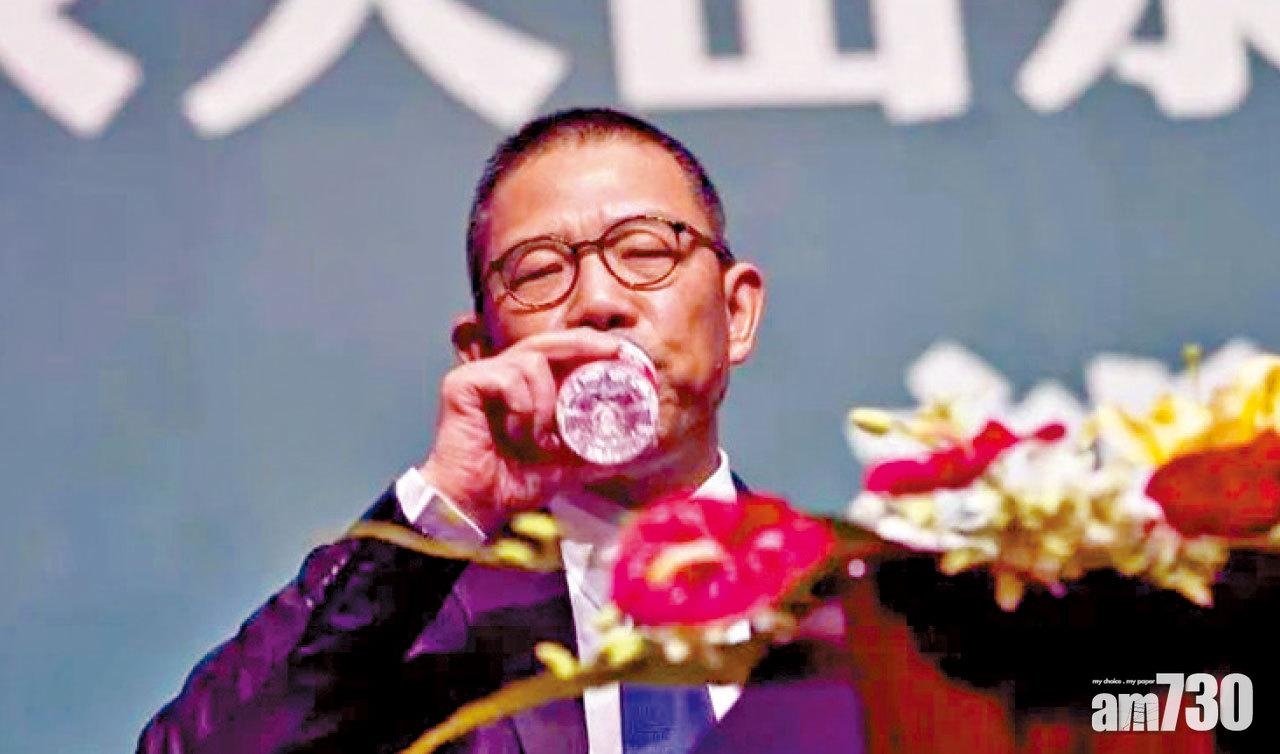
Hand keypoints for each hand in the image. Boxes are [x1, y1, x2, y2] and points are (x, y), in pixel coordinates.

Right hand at [418, 330, 622, 533]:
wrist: (474, 505)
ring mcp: (481, 376)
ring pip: (531, 360)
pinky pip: (507, 377)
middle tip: (614, 354)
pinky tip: (518, 433)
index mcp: (526, 387)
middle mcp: (503, 374)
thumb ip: (599, 451)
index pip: (559, 353)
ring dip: (547, 401)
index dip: (592, 347)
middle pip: (547, 341)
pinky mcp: (462, 384)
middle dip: (585, 345)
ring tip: (541, 439)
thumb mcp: (567, 466)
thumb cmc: (512, 483)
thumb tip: (643, 445)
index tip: (624, 355)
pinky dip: (523, 405)